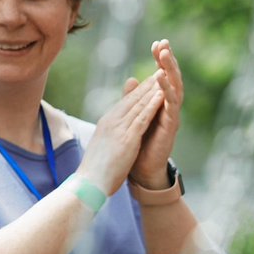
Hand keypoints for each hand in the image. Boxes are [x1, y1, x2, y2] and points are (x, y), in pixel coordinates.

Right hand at [82, 76, 164, 193]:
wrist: (89, 183)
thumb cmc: (96, 169)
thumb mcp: (104, 145)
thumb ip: (112, 132)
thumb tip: (116, 129)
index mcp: (106, 123)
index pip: (125, 102)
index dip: (139, 90)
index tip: (150, 80)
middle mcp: (111, 121)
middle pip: (132, 99)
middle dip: (147, 84)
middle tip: (160, 70)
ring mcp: (118, 129)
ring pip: (139, 104)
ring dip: (152, 89)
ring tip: (164, 75)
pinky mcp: (126, 138)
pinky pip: (142, 118)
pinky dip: (152, 105)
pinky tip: (162, 95)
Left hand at [128, 40, 184, 190]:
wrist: (141, 169)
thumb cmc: (139, 143)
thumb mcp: (133, 115)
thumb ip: (134, 98)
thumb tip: (132, 79)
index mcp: (159, 102)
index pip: (161, 75)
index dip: (160, 60)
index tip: (156, 42)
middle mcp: (168, 106)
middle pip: (171, 78)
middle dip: (168, 60)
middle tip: (164, 43)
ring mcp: (171, 115)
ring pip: (174, 87)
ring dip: (169, 71)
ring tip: (164, 56)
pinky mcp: (171, 125)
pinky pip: (171, 104)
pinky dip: (166, 90)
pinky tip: (161, 78)